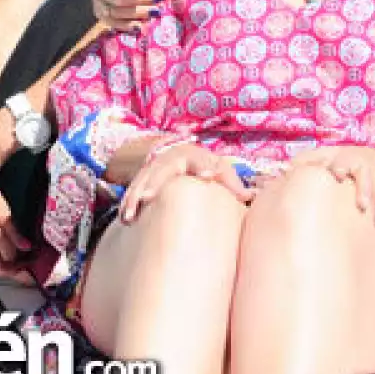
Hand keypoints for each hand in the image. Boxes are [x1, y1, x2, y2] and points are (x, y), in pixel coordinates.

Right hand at [120, 143, 252, 223]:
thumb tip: (250, 196)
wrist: (183, 154)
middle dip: (154, 182)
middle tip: (148, 198)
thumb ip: (233, 184)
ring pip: (142, 180)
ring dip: (134, 197)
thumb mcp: (222, 171)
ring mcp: (154, 167)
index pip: (200, 159)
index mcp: (194, 156)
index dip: (204, 166)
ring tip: (128, 216)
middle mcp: (171, 159)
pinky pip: (132, 189)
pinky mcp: (142, 178)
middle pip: (162, 169)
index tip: (207, 175)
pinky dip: (127, 203)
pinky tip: (123, 218)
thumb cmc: (207, 166)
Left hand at [287, 146, 374, 224]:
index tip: (336, 174)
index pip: (342, 161)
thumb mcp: (321, 155)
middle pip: (364, 176)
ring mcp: (373, 177)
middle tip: (361, 203)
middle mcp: (361, 167)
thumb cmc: (335, 160)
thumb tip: (285, 171)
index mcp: (344, 158)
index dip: (339, 167)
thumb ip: (305, 162)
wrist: (367, 156)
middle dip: (363, 188)